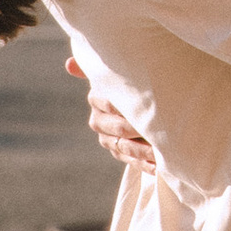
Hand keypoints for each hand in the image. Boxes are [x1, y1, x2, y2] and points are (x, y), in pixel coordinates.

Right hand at [67, 55, 157, 175]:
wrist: (136, 100)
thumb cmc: (129, 82)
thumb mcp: (117, 73)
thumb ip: (96, 67)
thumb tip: (68, 64)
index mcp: (97, 99)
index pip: (110, 104)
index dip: (127, 107)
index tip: (146, 107)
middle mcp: (98, 120)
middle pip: (119, 128)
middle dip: (139, 130)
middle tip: (160, 130)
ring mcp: (108, 139)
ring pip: (125, 147)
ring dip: (144, 151)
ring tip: (161, 151)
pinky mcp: (119, 153)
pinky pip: (131, 162)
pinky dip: (145, 165)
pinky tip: (158, 166)